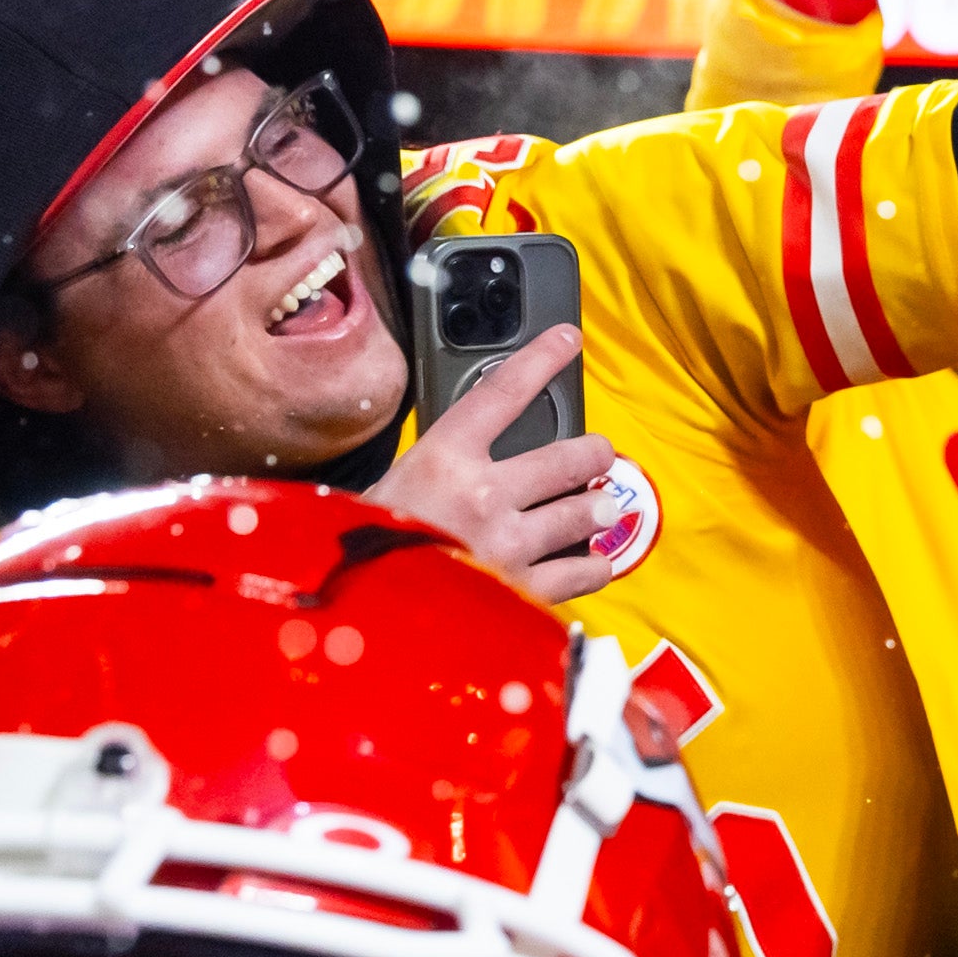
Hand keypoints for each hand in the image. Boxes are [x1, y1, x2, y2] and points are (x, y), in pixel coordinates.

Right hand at [367, 327, 629, 602]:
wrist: (359, 617)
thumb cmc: (368, 547)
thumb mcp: (395, 488)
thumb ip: (446, 469)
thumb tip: (493, 460)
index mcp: (443, 458)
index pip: (502, 392)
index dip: (541, 360)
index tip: (567, 339)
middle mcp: (483, 494)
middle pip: (571, 457)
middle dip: (594, 454)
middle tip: (597, 456)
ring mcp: (509, 544)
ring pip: (586, 512)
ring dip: (598, 509)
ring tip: (597, 510)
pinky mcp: (526, 591)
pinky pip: (588, 570)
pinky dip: (593, 564)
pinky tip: (587, 561)